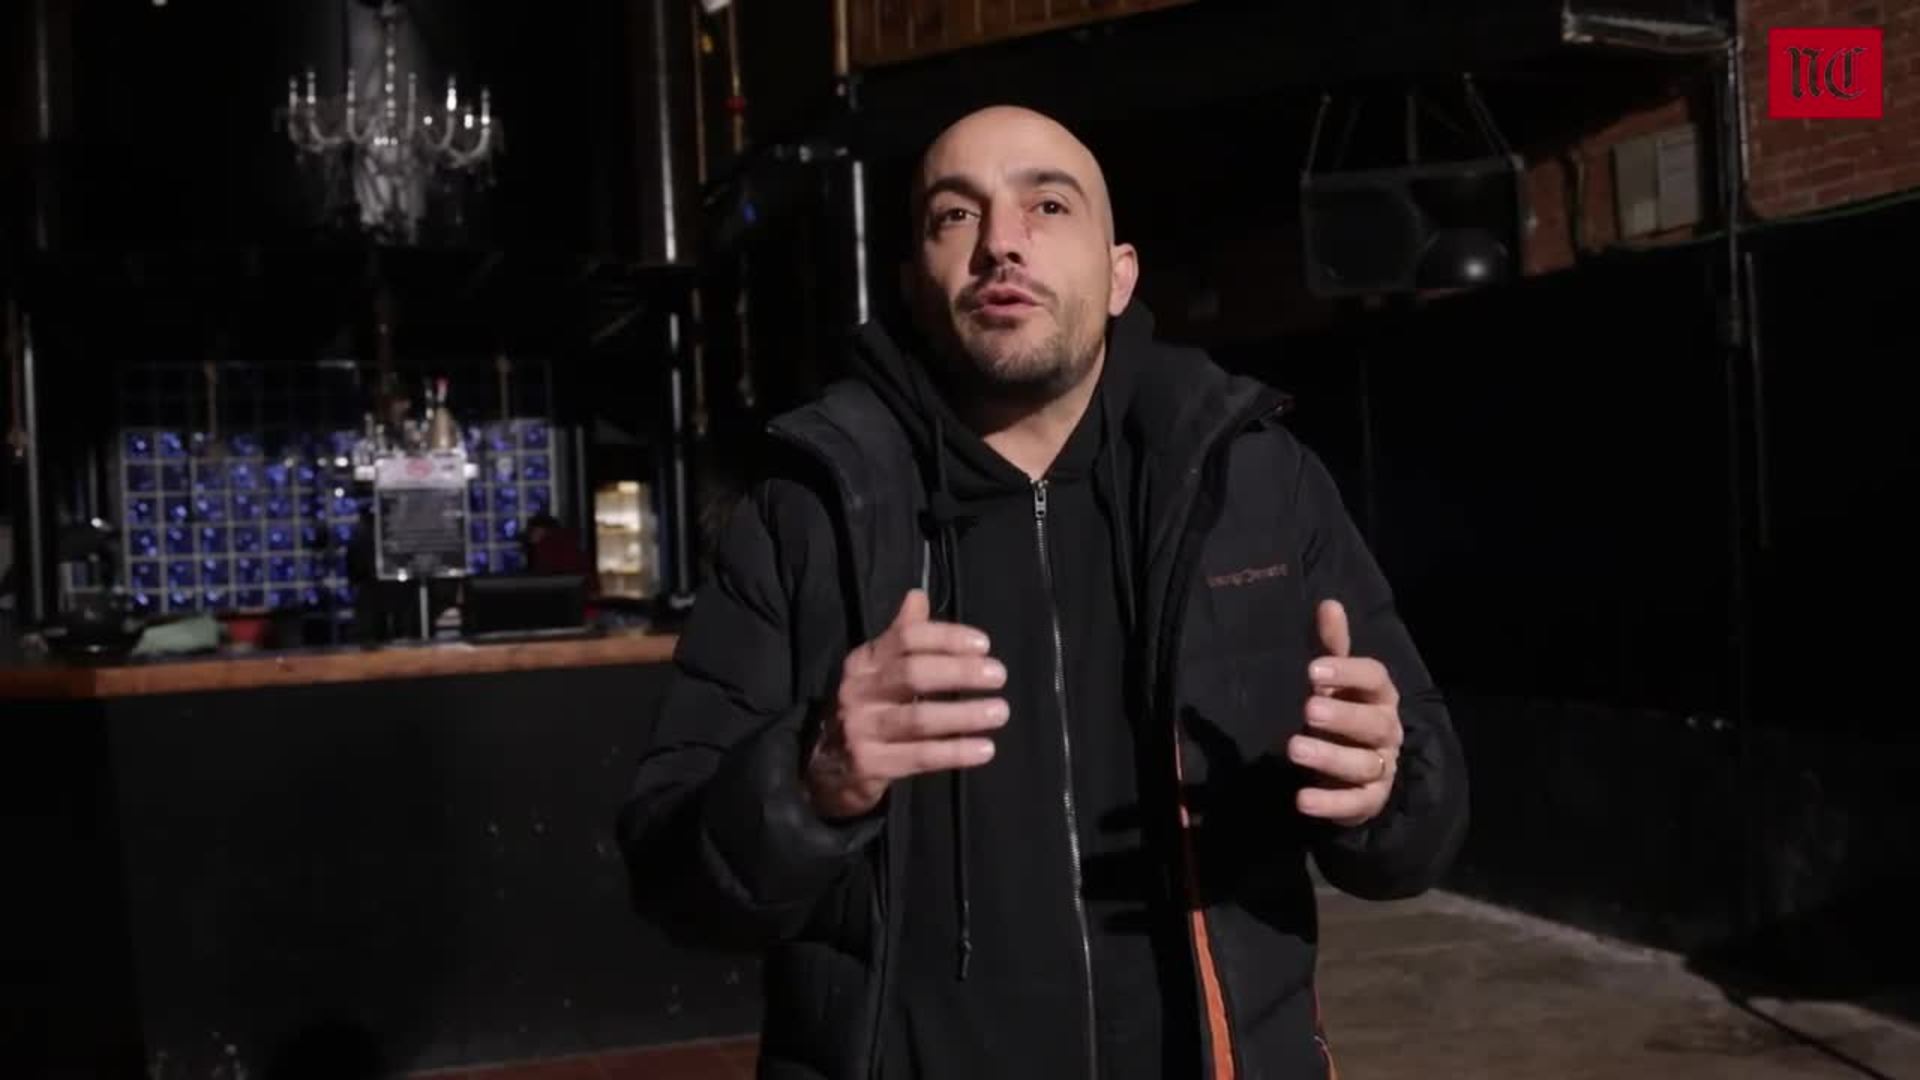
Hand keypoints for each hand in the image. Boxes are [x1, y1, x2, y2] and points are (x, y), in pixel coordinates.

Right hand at [805, 588, 1008, 820]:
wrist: (823, 766)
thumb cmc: (865, 710)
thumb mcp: (875, 670)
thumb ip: (900, 636)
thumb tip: (917, 595)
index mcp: (863, 662)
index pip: (907, 638)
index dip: (947, 638)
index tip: (983, 644)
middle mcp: (858, 691)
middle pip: (913, 673)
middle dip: (960, 672)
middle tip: (999, 675)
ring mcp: (861, 728)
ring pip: (918, 718)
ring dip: (964, 714)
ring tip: (999, 711)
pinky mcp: (869, 765)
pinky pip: (919, 756)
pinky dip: (955, 752)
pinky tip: (985, 749)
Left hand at [1287, 598, 1403, 828]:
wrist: (1361, 770)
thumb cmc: (1344, 711)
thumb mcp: (1337, 679)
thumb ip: (1332, 646)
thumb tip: (1328, 604)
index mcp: (1379, 695)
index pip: (1375, 678)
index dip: (1347, 672)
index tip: (1313, 670)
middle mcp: (1387, 730)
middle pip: (1373, 722)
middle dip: (1343, 716)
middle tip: (1309, 709)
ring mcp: (1381, 767)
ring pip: (1363, 764)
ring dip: (1329, 757)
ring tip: (1294, 749)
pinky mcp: (1370, 800)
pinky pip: (1355, 804)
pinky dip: (1330, 804)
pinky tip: (1302, 800)